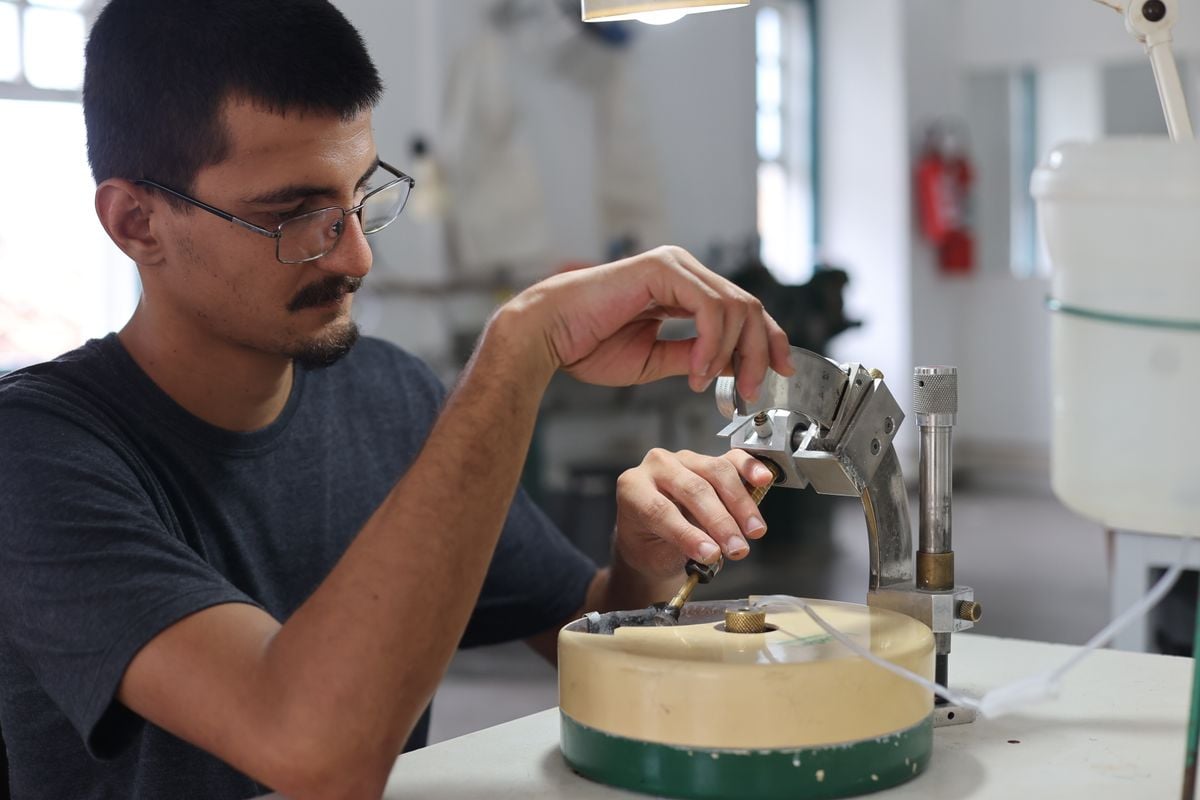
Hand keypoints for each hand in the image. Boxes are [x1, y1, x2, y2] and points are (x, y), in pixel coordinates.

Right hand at [510, 246, 792, 400]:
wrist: (547, 336)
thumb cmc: (586, 346)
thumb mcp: (656, 360)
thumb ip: (694, 356)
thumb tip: (730, 365)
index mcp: (681, 288)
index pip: (741, 309)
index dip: (767, 340)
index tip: (781, 372)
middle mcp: (682, 270)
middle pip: (748, 305)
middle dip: (760, 351)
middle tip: (753, 390)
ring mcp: (674, 265)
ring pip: (735, 306)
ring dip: (734, 354)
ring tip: (713, 385)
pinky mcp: (662, 269)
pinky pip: (709, 308)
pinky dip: (712, 344)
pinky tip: (698, 371)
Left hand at [613, 448, 776, 580]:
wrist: (651, 534)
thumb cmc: (650, 543)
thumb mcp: (655, 554)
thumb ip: (680, 548)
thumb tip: (713, 550)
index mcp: (632, 488)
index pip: (661, 509)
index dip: (689, 533)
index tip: (712, 554)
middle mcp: (657, 467)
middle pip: (693, 489)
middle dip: (720, 522)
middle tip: (737, 549)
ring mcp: (684, 459)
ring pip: (716, 473)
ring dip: (740, 505)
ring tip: (753, 532)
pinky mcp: (708, 459)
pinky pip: (731, 459)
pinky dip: (749, 468)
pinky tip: (763, 479)